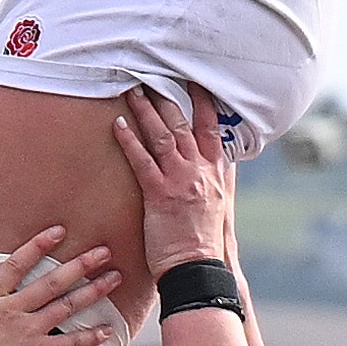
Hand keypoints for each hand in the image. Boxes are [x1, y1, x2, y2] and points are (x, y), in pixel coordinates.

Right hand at [0, 229, 122, 345]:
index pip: (14, 265)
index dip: (37, 246)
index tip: (58, 231)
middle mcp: (11, 312)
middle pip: (51, 281)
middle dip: (80, 263)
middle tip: (103, 249)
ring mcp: (28, 332)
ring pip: (66, 305)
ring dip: (92, 290)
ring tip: (114, 276)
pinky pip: (71, 342)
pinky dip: (90, 335)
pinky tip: (107, 327)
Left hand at [110, 86, 240, 275]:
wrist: (198, 268)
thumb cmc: (205, 241)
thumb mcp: (221, 206)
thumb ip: (222, 180)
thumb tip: (227, 163)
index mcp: (216, 173)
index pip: (213, 128)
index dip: (204, 103)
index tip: (197, 82)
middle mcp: (200, 170)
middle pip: (183, 125)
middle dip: (168, 98)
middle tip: (155, 76)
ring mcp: (180, 180)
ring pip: (163, 136)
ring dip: (147, 111)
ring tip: (134, 91)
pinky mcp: (160, 194)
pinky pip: (142, 160)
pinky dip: (130, 140)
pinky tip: (119, 125)